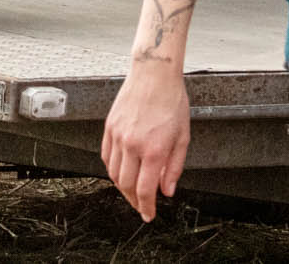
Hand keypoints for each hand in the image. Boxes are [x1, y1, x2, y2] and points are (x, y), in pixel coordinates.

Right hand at [101, 59, 190, 220]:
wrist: (154, 74)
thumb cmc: (172, 102)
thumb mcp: (182, 137)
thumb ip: (174, 167)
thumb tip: (167, 191)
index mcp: (154, 150)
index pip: (145, 190)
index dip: (146, 207)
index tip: (148, 215)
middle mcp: (132, 145)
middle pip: (126, 185)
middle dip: (134, 201)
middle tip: (141, 206)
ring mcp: (118, 135)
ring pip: (113, 173)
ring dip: (121, 187)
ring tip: (131, 191)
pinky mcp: (109, 127)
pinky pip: (106, 156)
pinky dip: (112, 168)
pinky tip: (120, 171)